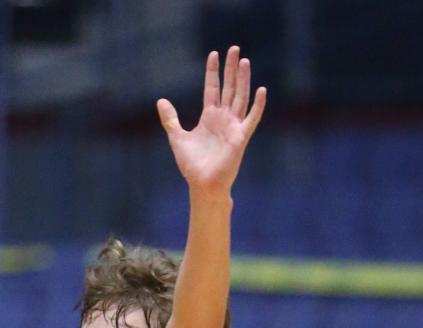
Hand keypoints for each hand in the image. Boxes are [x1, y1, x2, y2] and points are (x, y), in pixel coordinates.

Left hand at [157, 46, 266, 193]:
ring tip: (244, 61)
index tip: (213, 54)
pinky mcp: (241, 137)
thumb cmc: (192, 165)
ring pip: (240, 97)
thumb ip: (170, 119)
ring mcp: (233, 127)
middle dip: (230, 69)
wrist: (202, 185)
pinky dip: (258, 105)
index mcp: (210, 117)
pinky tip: (262, 90)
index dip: (213, 72)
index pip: (213, 88)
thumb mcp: (177, 138)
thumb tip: (160, 101)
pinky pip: (252, 118)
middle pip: (229, 88)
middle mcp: (223, 119)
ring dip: (243, 80)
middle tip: (234, 48)